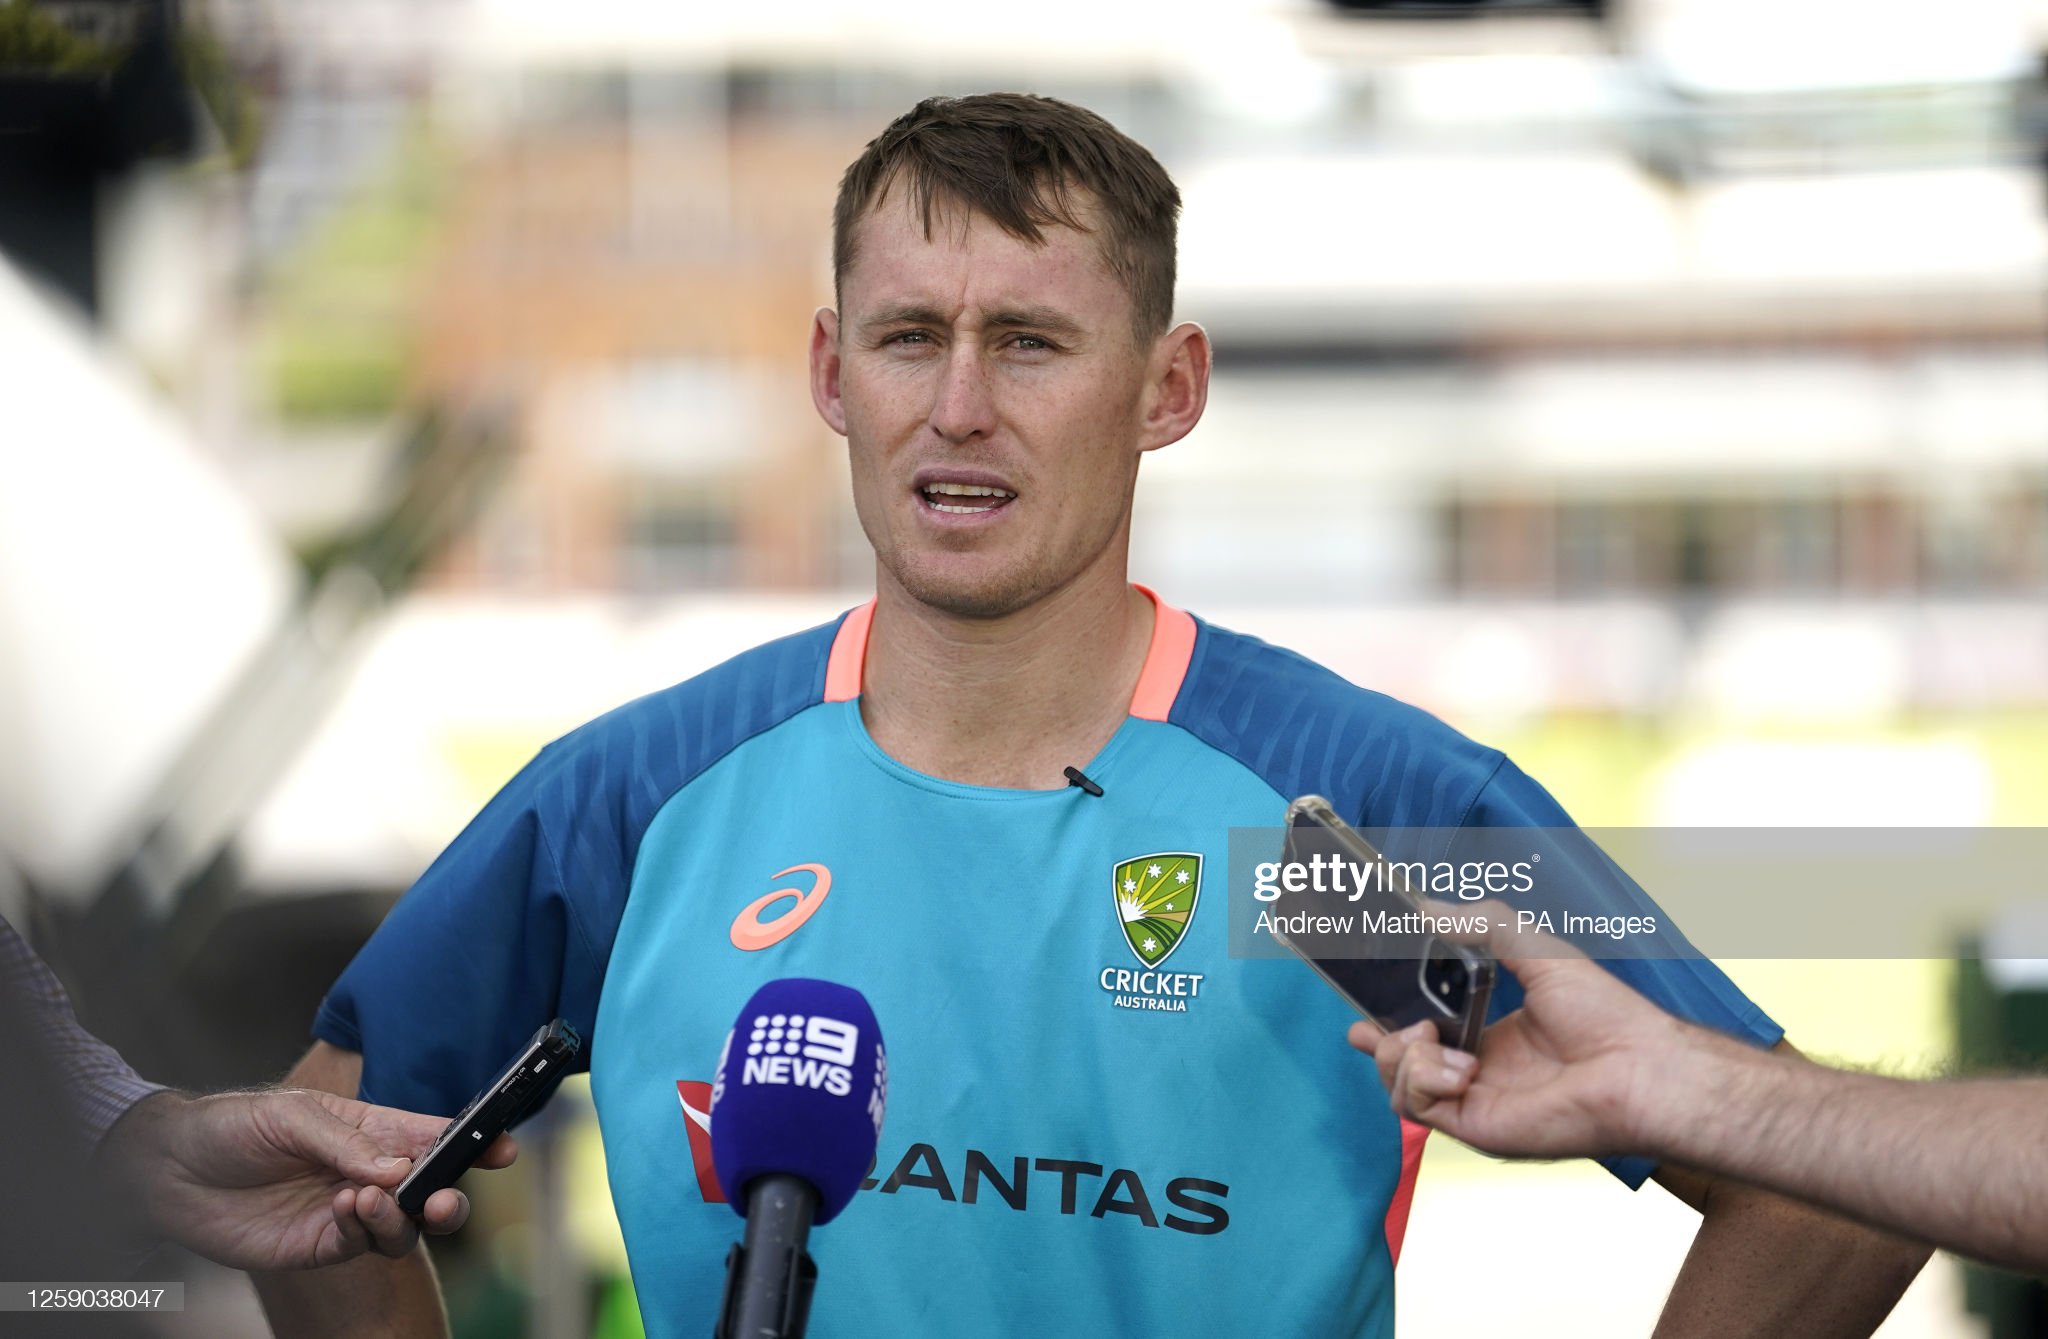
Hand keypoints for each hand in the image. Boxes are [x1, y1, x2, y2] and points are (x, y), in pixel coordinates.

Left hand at [101, 1088, 515, 1270]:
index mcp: (372, 1129)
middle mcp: (368, 1172)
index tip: (501, 1150)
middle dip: (449, 1195)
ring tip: (371, 1199)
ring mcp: (347, 1212)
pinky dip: (365, 1229)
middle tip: (443, 1199)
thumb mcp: (291, 1117)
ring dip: (403, 1215)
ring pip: (404, 1225)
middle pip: (430, 1189)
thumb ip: (348, 1143)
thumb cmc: (232, 1127)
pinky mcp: (319, 1246)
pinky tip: (346, 1208)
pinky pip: (361, 1245)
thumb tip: (400, 1168)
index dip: (472, 1143)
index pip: (432, 1136)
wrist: (168, 1170)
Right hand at [1347, 903, 1690, 1158]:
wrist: (1638, 1066)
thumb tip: (1428, 906)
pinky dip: (1423, 1078)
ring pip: (1397, 1085)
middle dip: (1375, 1043)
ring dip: (1399, 1055)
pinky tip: (1460, 1065)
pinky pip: (1416, 1106)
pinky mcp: (1473, 1126)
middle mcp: (1475, 1072)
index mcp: (1487, 1037)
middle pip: (1399, 1062)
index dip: (1387, 1021)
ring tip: (1429, 1036)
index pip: (1422, 1032)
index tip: (1361, 1008)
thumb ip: (1482, 923)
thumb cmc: (1606, 1015)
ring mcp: (1471, 1101)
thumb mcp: (1537, 950)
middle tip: (1368, 1026)